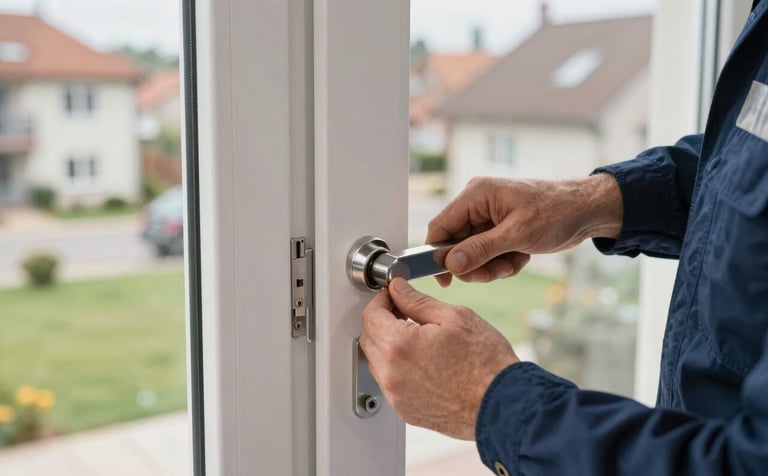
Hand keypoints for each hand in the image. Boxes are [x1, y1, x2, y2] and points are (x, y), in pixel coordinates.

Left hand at [359, 278, 518, 439]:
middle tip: (405, 313)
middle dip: (382, 322)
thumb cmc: (486, 364)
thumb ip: (417, 301)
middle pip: (368, 339)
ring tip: (419, 338)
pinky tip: (424, 361)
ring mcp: (397, 396)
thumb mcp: (454, 317)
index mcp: (399, 345)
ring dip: (389, 346)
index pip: (370, 315)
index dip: (380, 300)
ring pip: (378, 362)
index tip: (392, 296)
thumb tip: (398, 290)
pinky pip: (390, 383)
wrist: (504, 405)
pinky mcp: (406, 410)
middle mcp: (391, 374)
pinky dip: (398, 369)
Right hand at [427, 174, 622, 285]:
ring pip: (472, 254)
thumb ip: (481, 249)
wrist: (588, 211)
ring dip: (491, 266)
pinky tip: (521, 257)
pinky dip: (503, 262)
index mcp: (476, 195)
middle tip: (496, 271)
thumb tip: (451, 263)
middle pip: (456, 245)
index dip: (437, 254)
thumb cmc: (557, 211)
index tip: (445, 279)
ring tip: (514, 262)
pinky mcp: (501, 230)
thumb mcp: (517, 234)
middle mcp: (478, 205)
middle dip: (475, 264)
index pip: (440, 226)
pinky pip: (488, 254)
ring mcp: (489, 218)